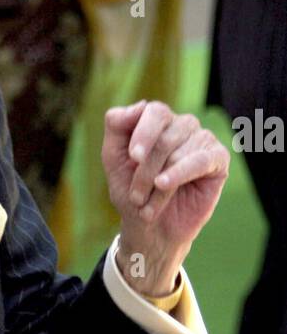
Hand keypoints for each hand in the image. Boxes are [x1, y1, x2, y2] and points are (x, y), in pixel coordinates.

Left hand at [102, 100, 228, 293]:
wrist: (149, 229)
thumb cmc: (131, 192)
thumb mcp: (114, 159)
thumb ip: (117, 126)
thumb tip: (141, 104)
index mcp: (158, 121)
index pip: (155, 112)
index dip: (143, 133)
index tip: (133, 157)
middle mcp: (182, 125)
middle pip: (165, 137)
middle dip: (145, 170)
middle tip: (135, 196)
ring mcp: (202, 140)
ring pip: (179, 153)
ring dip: (158, 183)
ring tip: (147, 204)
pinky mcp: (218, 159)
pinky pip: (201, 160)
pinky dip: (180, 174)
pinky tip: (164, 185)